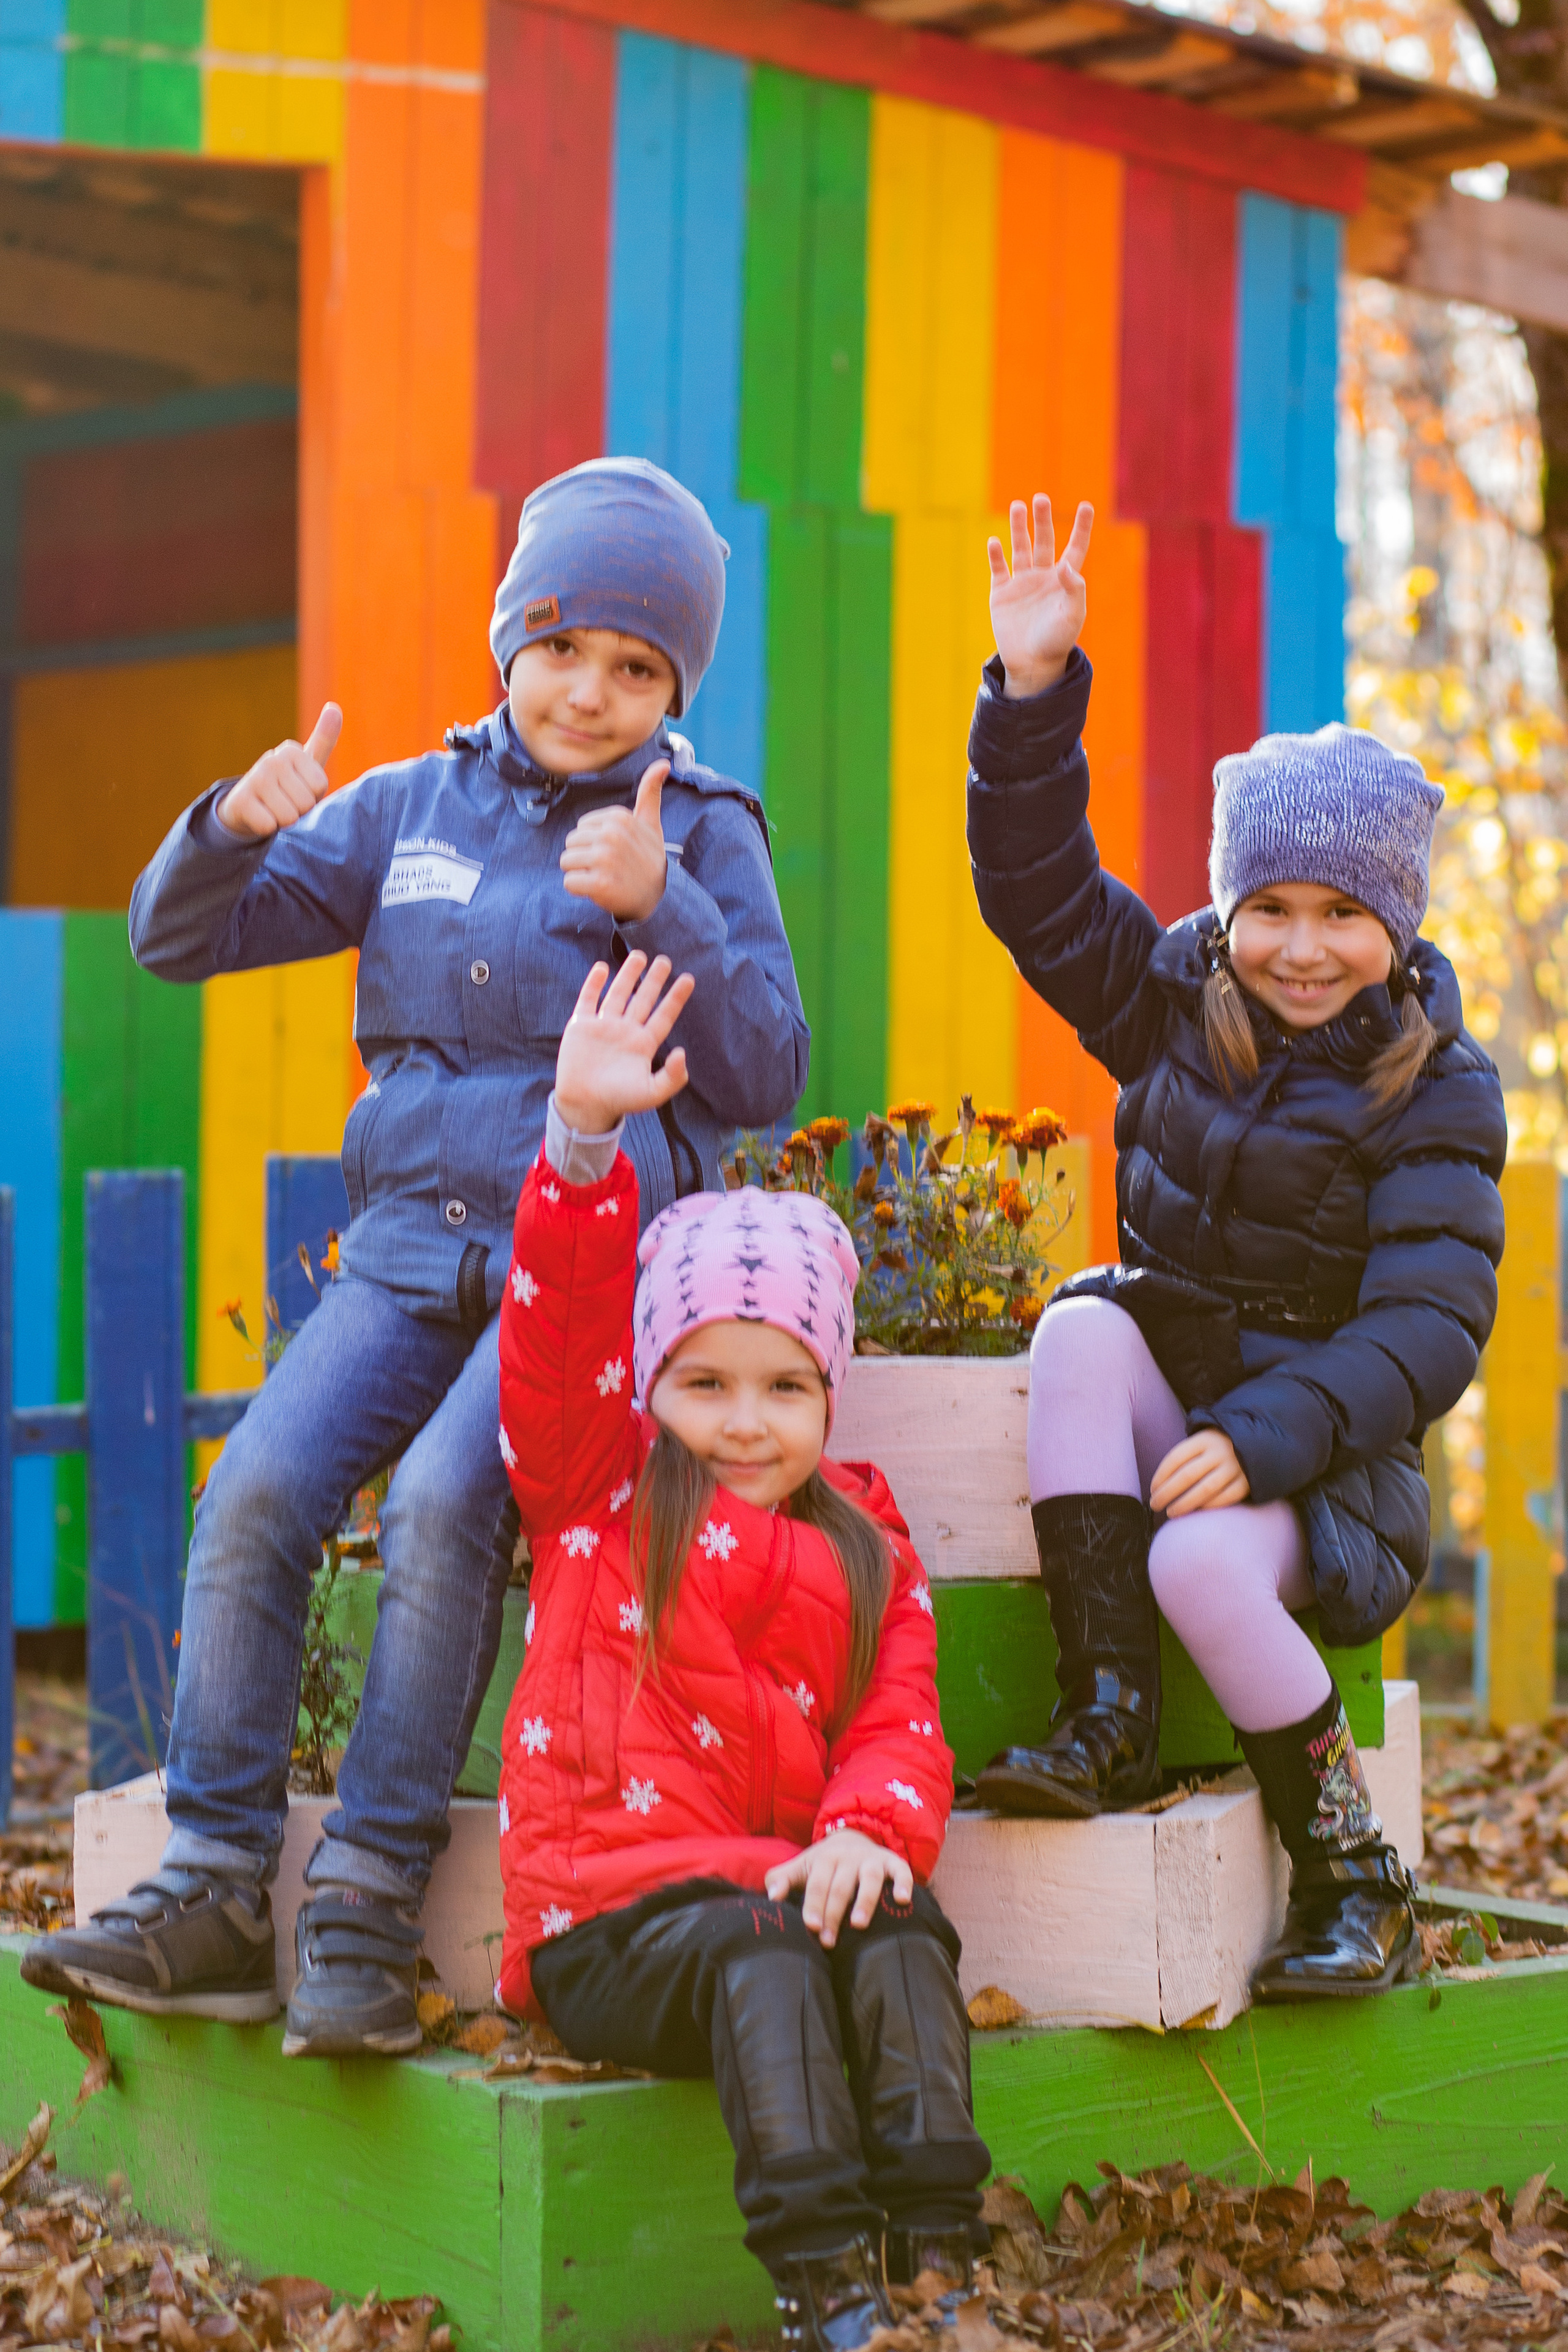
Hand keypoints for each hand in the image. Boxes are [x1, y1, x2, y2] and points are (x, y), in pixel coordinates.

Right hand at [217, 703, 341, 838]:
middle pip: (306, 803)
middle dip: (300, 810)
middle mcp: (271, 759)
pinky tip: (259, 815)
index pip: (319, 787)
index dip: (313, 796)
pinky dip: (267, 828)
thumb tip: (334, 707)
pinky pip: (269, 826)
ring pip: (289, 817)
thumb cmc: (286, 785)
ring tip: (273, 808)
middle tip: (285, 801)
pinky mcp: (239, 801)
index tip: (299, 789)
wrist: (248, 806)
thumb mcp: (308, 764)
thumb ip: (324, 739)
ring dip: (284, 820)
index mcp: (292, 750)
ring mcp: (254, 778)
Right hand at [554, 951, 693, 1133]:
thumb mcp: (652, 1093)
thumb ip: (672, 1077)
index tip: (689, 979)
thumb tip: (682, 1052)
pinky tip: (602, 968)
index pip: (663, 1016)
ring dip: (628, 975)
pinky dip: (593, 984)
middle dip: (654, 980)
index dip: (676, 998)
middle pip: (642, 1000)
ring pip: (618, 994)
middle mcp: (625, 1031)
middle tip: (665, 960)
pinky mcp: (581, 1026)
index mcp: (643, 1044)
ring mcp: (603, 1027)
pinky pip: (588, 1000)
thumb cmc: (619, 1101)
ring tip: (639, 956)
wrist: (585, 1106)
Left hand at [560, 758, 669, 922]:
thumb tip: (663, 763)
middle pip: (571, 843)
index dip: (594, 843)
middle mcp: (611, 834)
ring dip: (581, 873)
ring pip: (567, 862)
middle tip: (609, 867)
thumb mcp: (651, 823)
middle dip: (584, 858)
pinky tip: (601, 890)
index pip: (581, 828)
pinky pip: (569, 882)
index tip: (616, 851)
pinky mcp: (600, 884)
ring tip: (604, 877)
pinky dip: (581, 890)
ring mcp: (605, 859)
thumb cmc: (650, 858)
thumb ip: (650, 792)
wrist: (660, 897)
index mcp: (619, 817)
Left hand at [765, 1829, 913, 1949]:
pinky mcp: (892, 1861)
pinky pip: (900, 1869)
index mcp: (823, 1858)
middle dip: (834, 1914)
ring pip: (869, 1878)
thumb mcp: (800, 1868)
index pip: (816, 1884)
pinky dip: (903, 1882)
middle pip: (840, 1886)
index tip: (811, 1927)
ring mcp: (871, 1859)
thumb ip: (781, 1880)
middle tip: (829, 1942)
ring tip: (859, 1925)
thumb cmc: (822, 1865)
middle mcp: (848, 1856)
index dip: (814, 1905)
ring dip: (865, 1901)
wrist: (851, 1838)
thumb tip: (771, 1898)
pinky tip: (903, 1900)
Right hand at [988, 495, 1092, 698]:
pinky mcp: (1001, 594)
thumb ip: (1073, 588)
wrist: (1032, 664)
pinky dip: (996, 555)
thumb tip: (1065, 564)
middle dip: (1043, 519)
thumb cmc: (1057, 641)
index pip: (1075, 547)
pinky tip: (995, 542)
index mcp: (1064, 580)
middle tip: (1040, 498)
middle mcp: (1043, 577)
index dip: (1081, 527)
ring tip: (1018, 506)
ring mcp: (1022, 583)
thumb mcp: (1072, 615)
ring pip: (1020, 548)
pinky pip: (998, 569)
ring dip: (1019, 528)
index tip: (1086, 506)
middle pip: (1044, 540)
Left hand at [1150, 1429, 1249, 1516]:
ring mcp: (1235, 1466)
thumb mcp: (1202, 1442)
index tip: (1152, 1490)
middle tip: (1155, 1505)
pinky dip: (1209, 1506)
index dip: (1160, 1476)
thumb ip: (1185, 1458)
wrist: (1257, 1443)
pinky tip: (1197, 1512)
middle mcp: (1220, 1451)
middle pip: (1187, 1475)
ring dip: (1185, 1503)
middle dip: (1167, 1493)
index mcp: (1204, 1439)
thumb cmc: (1219, 1447)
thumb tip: (1159, 1486)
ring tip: (1171, 1513)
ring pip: (1205, 1489)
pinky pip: (1225, 1498)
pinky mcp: (1247, 1481)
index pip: (1175, 1458)